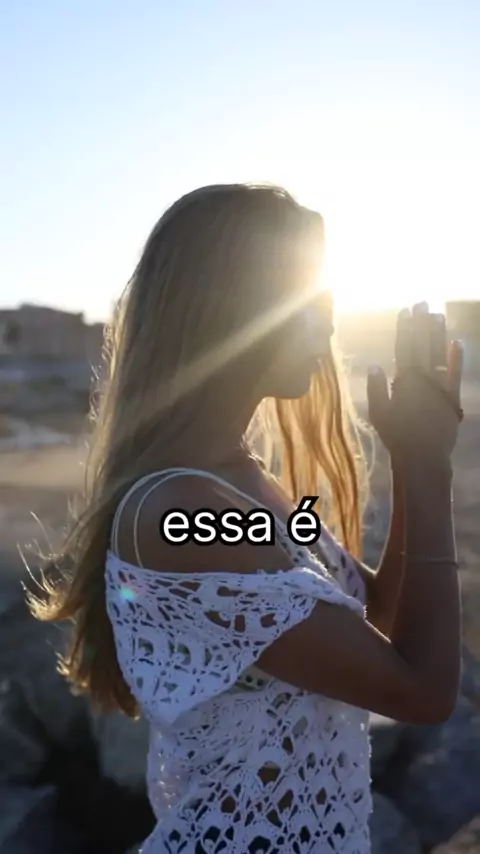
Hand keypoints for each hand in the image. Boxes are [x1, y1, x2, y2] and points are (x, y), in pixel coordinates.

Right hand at [367, 303, 462, 466]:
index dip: (404, 329)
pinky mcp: (453, 397)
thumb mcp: (379, 414)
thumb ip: (376, 389)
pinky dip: (457, 358)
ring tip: (437, 315)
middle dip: (421, 323)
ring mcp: (439, 387)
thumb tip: (374, 365)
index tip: (404, 311)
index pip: (403, 348)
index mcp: (403, 382)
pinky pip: (455, 373)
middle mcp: (423, 380)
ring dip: (438, 333)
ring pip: (439, 354)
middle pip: (422, 345)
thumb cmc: (397, 437)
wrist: (424, 456)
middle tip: (422, 303)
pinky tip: (457, 342)